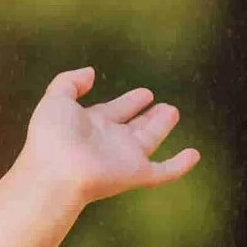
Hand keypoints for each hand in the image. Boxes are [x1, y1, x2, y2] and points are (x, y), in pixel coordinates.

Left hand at [20, 67, 199, 206]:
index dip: (130, 102)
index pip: (115, 111)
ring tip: (172, 112)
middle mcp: (110, 140)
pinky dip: (180, 165)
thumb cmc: (52, 137)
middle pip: (134, 126)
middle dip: (148, 116)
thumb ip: (69, 82)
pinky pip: (164, 171)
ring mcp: (125, 158)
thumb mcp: (56, 100)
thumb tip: (90, 72)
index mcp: (92, 124)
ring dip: (162, 127)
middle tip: (162, 105)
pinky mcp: (137, 173)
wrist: (58, 172)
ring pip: (150, 140)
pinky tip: (194, 155)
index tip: (145, 93)